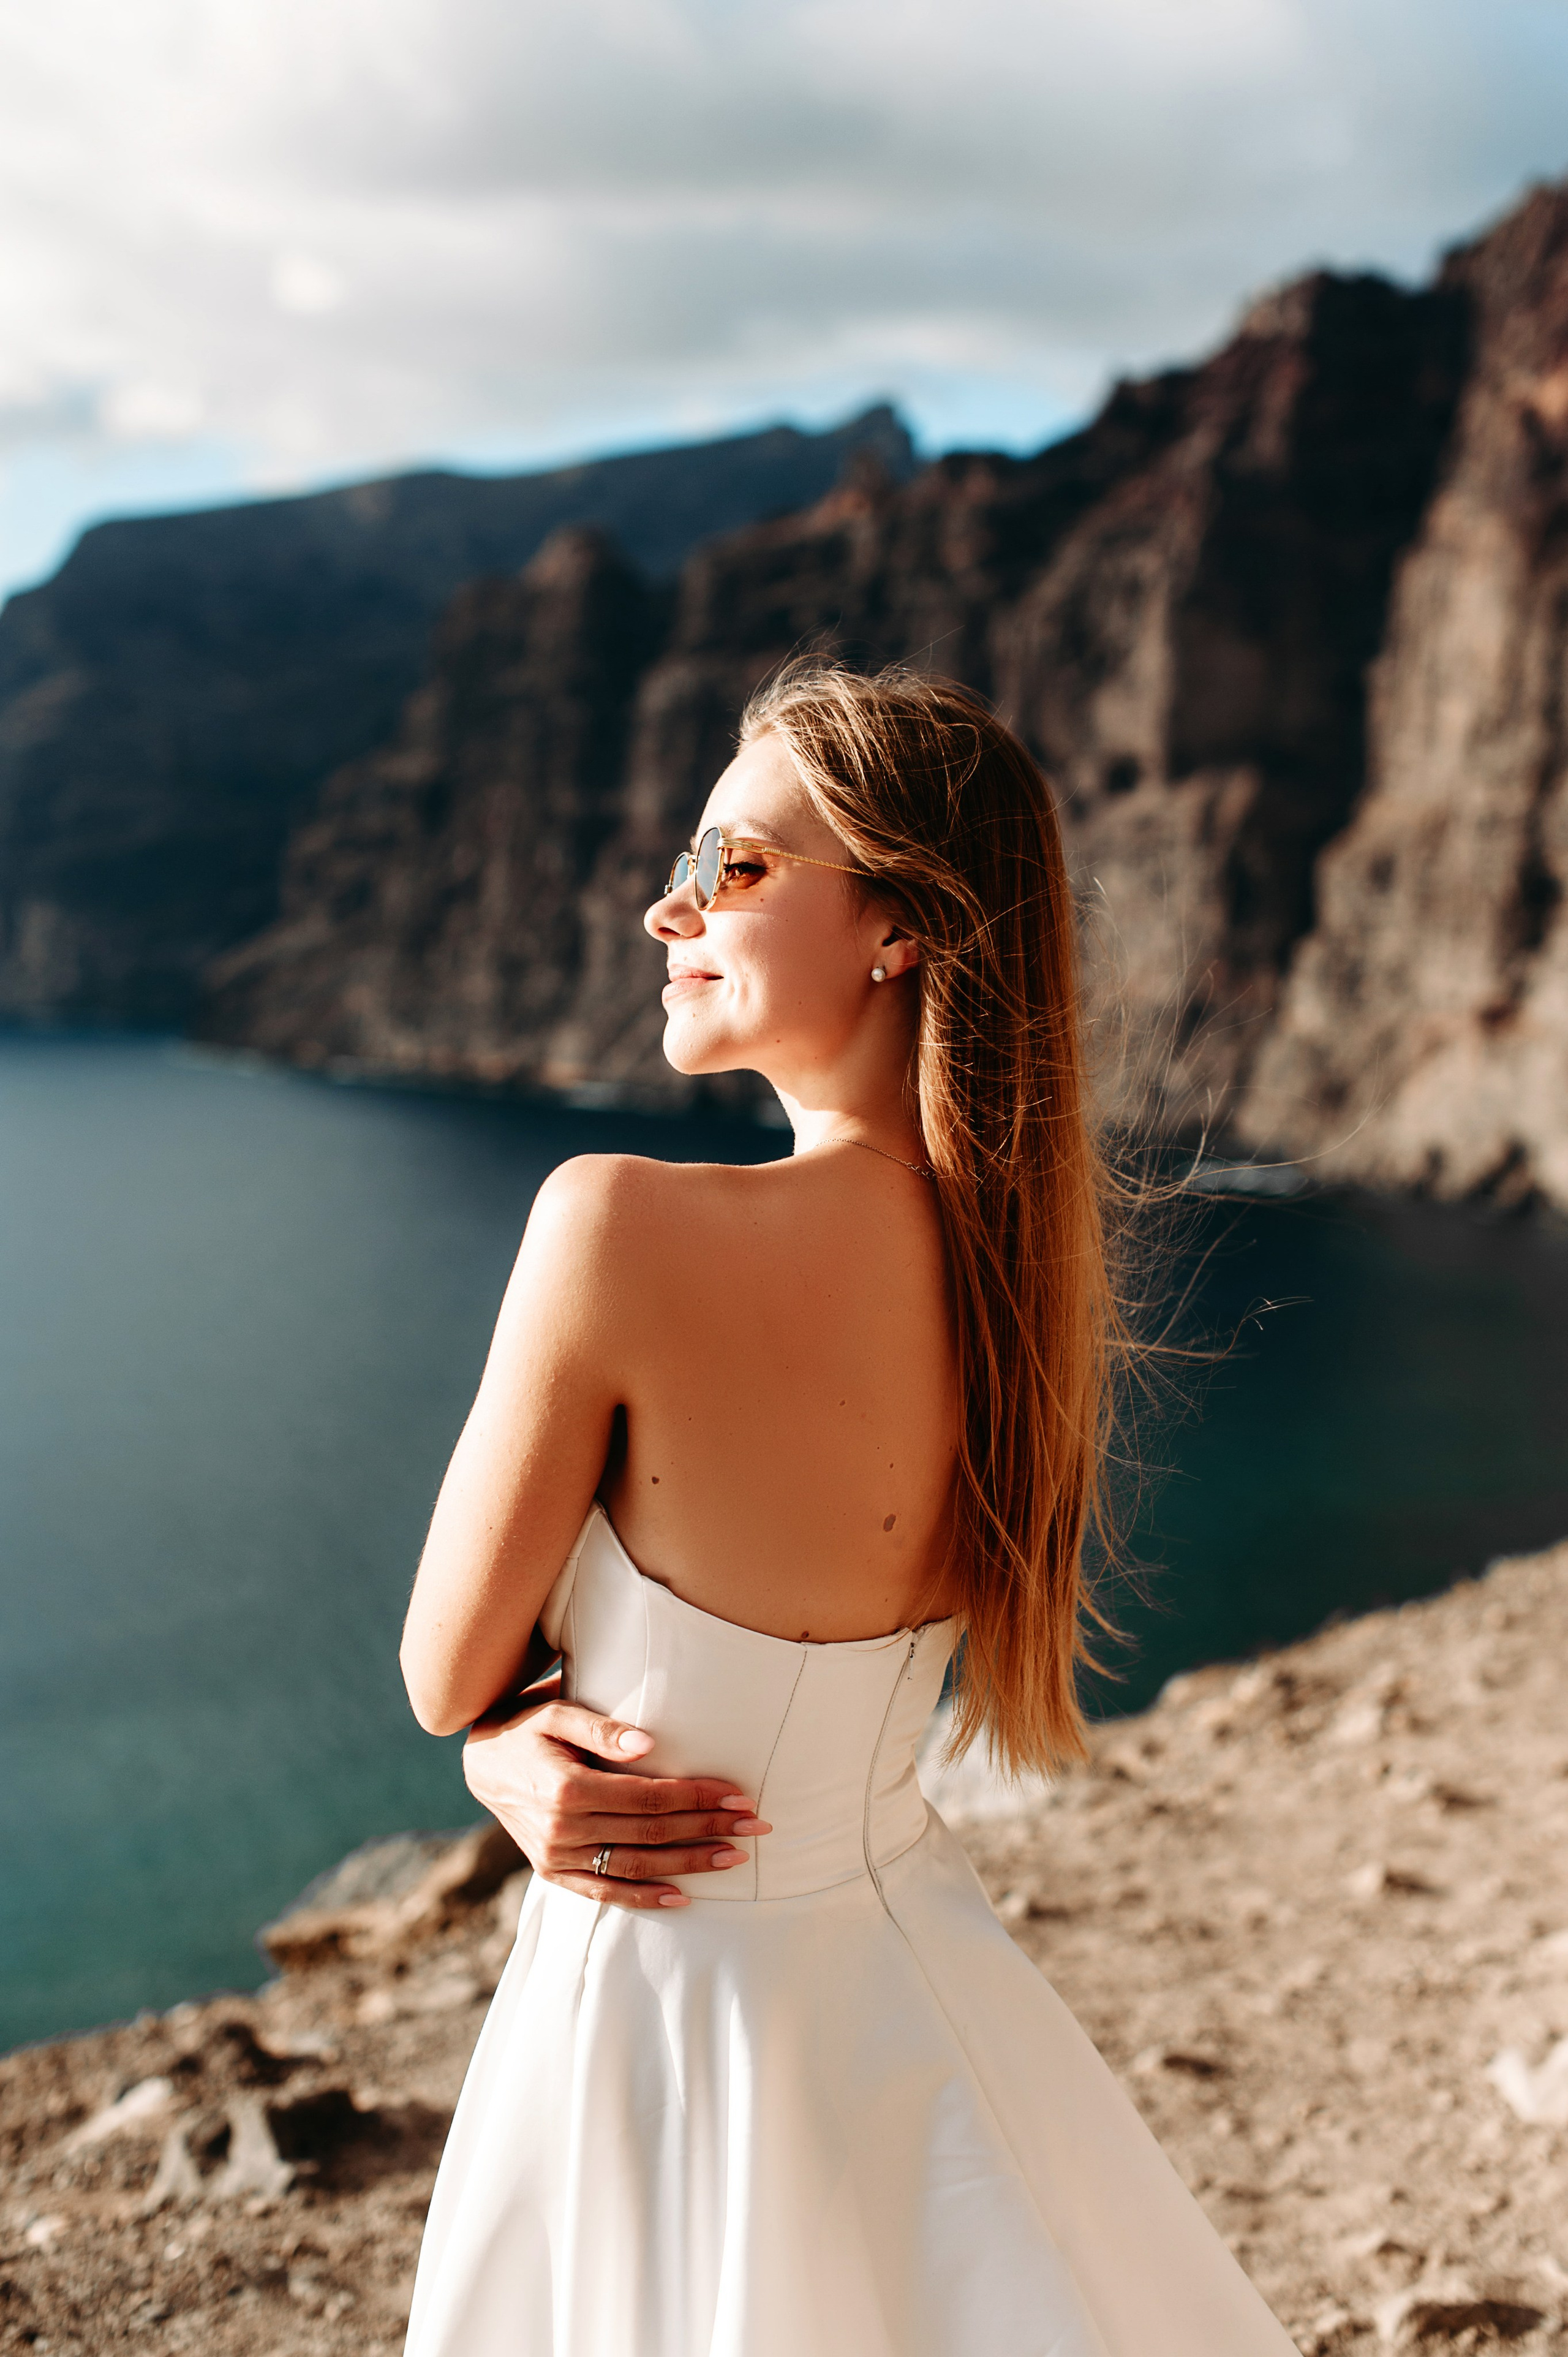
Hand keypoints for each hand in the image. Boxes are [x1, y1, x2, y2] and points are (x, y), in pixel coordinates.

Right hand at [463, 1688, 771, 1910]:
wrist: (479, 1762)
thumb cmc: (526, 1727)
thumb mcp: (557, 1712)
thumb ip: (601, 1729)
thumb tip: (650, 1744)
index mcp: (568, 1790)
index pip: (650, 1798)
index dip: (698, 1797)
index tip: (740, 1796)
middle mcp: (564, 1831)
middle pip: (652, 1833)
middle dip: (708, 1829)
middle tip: (756, 1827)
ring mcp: (558, 1858)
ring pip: (636, 1867)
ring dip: (689, 1865)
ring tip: (734, 1859)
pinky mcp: (553, 1872)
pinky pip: (605, 1893)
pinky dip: (644, 1898)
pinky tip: (682, 1897)